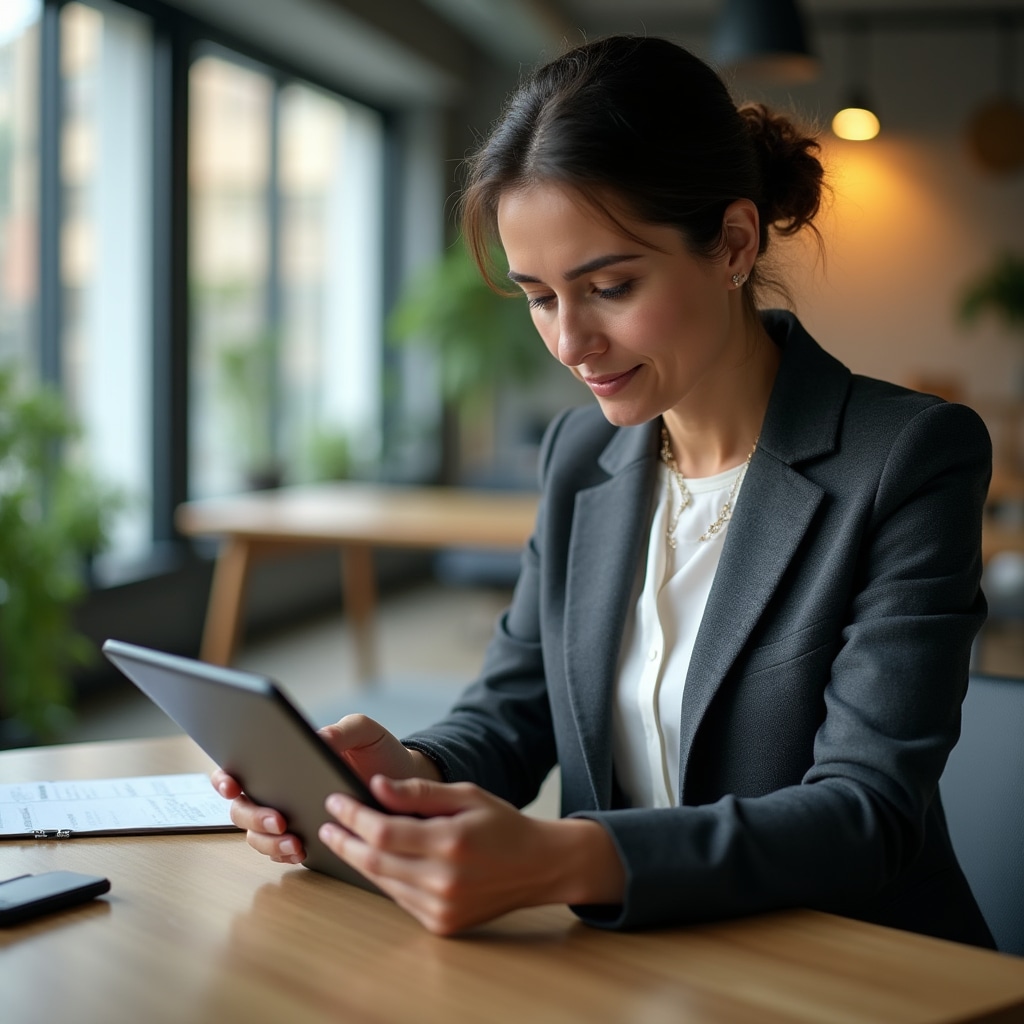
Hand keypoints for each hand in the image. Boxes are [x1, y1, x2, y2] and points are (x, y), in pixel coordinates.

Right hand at [210, 714, 441, 863]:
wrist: (403, 783)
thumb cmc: (378, 752)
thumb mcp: (364, 732)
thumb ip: (342, 730)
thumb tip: (317, 740)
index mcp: (283, 759)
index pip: (239, 767)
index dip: (224, 777)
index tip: (232, 784)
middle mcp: (278, 790)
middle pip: (242, 808)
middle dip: (253, 816)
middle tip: (280, 819)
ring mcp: (288, 817)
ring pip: (257, 836)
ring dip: (268, 842)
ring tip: (294, 842)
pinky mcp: (303, 840)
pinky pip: (280, 852)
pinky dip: (283, 855)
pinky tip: (301, 851)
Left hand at [318, 775, 624, 934]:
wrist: (539, 866)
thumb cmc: (503, 824)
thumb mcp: (466, 795)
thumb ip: (420, 792)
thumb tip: (377, 786)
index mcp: (451, 841)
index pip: (384, 832)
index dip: (354, 816)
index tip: (335, 801)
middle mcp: (444, 879)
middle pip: (375, 861)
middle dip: (346, 840)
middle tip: (326, 825)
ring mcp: (442, 907)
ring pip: (384, 882)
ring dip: (359, 860)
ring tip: (343, 839)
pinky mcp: (442, 924)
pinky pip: (400, 898)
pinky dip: (384, 878)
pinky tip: (375, 861)